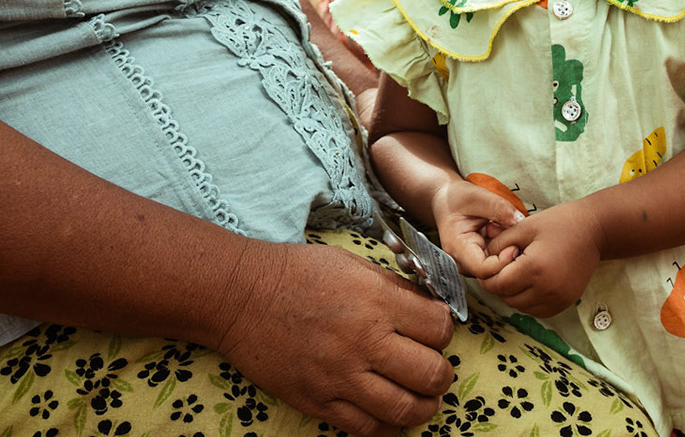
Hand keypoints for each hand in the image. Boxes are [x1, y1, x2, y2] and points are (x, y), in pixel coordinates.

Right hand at [216, 239, 456, 436]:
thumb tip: (429, 311)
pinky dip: (387, 427)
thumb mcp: (353, 264)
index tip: (436, 331)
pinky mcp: (317, 401)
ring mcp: (339, 376)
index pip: (439, 328)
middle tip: (434, 369)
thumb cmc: (297, 273)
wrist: (240, 296)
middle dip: (441, 374)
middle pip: (430, 374)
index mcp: (376, 301)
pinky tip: (389, 415)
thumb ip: (394, 290)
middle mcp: (363, 341)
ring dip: (423, 407)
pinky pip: (365, 429)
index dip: (444, 330)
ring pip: (405, 410)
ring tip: (422, 399)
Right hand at [431, 177, 524, 278]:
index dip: (503, 261)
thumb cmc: (457, 198)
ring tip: (501, 228)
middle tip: (510, 233)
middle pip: (492, 273)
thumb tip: (519, 220)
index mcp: (457, 248)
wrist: (446, 202)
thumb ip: (498, 207)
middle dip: (506, 256)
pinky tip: (501, 233)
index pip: (484, 270)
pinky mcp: (478, 262)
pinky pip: (496, 263)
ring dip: (505, 252)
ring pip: (496, 270)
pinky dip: (503, 250)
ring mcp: (470, 265)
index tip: (515, 244)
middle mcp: (462, 262)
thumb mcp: (477, 196)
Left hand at [478, 202, 602, 317]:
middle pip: (508, 298)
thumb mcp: (525, 226)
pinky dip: (529, 300)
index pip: (498, 285)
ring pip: (521, 307)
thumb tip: (483, 258)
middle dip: (500, 284)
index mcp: (534, 268)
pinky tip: (532, 282)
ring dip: (514, 294)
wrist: (594, 231)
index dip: (488, 276)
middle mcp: (547, 289)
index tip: (488, 264)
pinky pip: (537, 310)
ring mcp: (558, 299)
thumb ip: (500, 243)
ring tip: (520, 272)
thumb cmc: (559, 223)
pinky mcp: (565, 302)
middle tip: (504, 266)